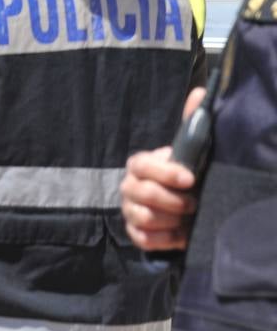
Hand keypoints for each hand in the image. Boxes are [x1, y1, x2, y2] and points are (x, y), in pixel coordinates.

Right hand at [119, 89, 203, 251]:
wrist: (181, 206)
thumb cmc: (184, 175)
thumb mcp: (189, 150)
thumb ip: (192, 123)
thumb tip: (201, 91)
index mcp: (139, 165)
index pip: (142, 165)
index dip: (165, 173)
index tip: (190, 179)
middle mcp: (128, 186)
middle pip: (141, 194)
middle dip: (172, 200)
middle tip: (193, 203)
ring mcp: (128, 210)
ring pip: (143, 217)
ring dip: (170, 220)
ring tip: (187, 218)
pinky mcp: (133, 232)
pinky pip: (143, 238)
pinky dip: (164, 239)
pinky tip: (179, 233)